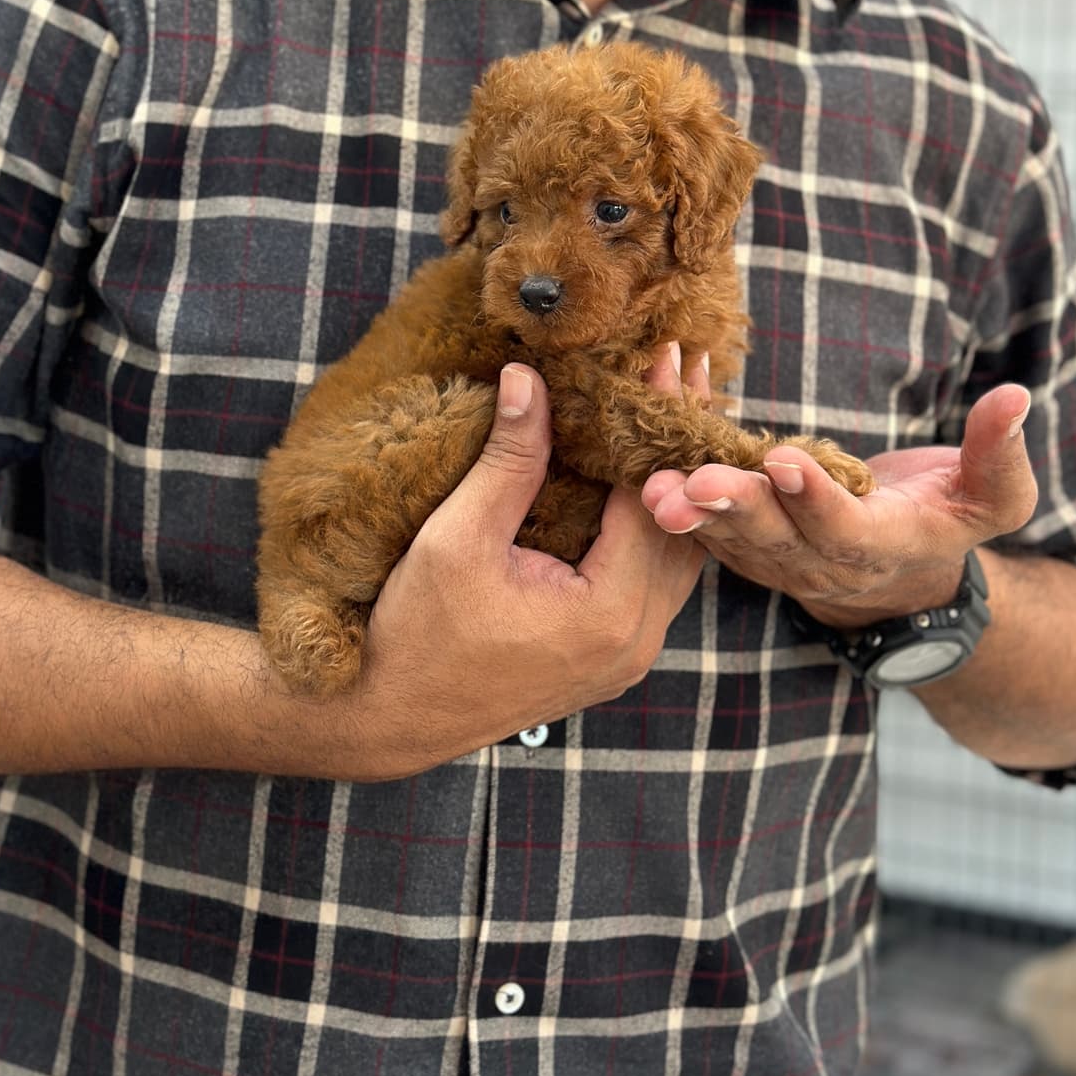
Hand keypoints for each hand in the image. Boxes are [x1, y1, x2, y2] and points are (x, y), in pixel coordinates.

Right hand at [341, 360, 704, 778]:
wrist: (389, 719)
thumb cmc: (415, 634)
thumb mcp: (458, 537)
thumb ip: (509, 460)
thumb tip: (530, 376)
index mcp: (609, 612)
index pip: (655, 495)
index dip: (657, 421)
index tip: (666, 355)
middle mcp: (636, 639)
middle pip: (684, 522)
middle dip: (681, 443)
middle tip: (686, 369)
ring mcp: (628, 653)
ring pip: (677, 553)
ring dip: (674, 481)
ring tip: (673, 410)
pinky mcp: (611, 655)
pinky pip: (656, 578)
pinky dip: (656, 522)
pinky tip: (644, 475)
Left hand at [640, 364, 1037, 628]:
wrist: (898, 570)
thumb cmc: (948, 516)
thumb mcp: (993, 497)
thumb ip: (1001, 455)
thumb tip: (1015, 398)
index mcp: (881, 549)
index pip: (844, 531)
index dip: (815, 500)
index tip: (784, 461)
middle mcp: (819, 562)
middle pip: (772, 539)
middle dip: (734, 510)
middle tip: (695, 483)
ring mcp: (774, 558)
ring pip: (726, 535)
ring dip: (688, 509)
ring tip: (651, 489)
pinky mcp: (740, 541)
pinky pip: (705, 511)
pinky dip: (676, 474)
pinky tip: (649, 431)